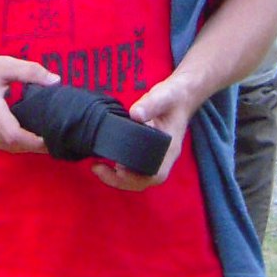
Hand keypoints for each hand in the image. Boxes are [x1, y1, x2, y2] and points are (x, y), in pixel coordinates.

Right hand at [0, 51, 57, 153]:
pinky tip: (25, 136)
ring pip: (5, 147)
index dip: (35, 141)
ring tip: (44, 139)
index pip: (14, 135)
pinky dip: (13, 143)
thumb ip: (31, 72)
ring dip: (25, 146)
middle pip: (13, 145)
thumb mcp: (3, 64)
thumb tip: (56, 80)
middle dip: (35, 146)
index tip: (52, 137)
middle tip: (55, 139)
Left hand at [91, 77, 186, 191]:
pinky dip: (119, 170)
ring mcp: (156, 157)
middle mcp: (163, 158)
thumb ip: (150, 104)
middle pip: (144, 181)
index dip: (136, 178)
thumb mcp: (163, 96)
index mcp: (169, 149)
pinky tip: (104, 161)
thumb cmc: (173, 96)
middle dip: (120, 181)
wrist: (179, 96)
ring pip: (138, 177)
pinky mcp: (147, 152)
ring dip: (117, 177)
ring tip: (97, 167)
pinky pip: (134, 168)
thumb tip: (135, 114)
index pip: (156, 175)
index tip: (117, 168)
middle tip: (97, 168)